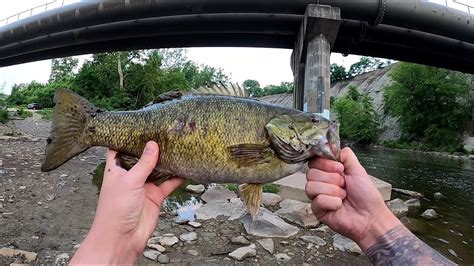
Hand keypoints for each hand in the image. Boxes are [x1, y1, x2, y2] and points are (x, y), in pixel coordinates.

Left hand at [71, 141, 184, 263]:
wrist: (122, 238)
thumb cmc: (116, 209)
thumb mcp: (129, 181)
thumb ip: (143, 163)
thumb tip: (153, 143)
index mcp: (116, 169)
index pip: (119, 147)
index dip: (127, 136)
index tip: (139, 123)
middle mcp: (130, 175)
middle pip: (142, 156)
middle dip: (152, 146)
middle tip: (166, 131)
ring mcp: (143, 185)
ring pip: (158, 168)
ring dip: (167, 160)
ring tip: (178, 145)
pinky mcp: (155, 196)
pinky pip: (169, 183)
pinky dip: (178, 177)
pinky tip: (187, 168)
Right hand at [305, 147, 399, 250]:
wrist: (371, 216)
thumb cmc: (366, 195)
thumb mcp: (358, 170)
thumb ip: (346, 156)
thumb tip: (333, 146)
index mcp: (328, 172)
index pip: (314, 161)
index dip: (325, 163)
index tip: (340, 168)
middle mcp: (321, 183)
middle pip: (310, 173)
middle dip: (332, 179)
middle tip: (344, 184)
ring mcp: (318, 197)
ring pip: (311, 186)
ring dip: (332, 190)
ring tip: (343, 196)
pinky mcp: (317, 210)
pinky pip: (317, 200)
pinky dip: (332, 202)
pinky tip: (339, 205)